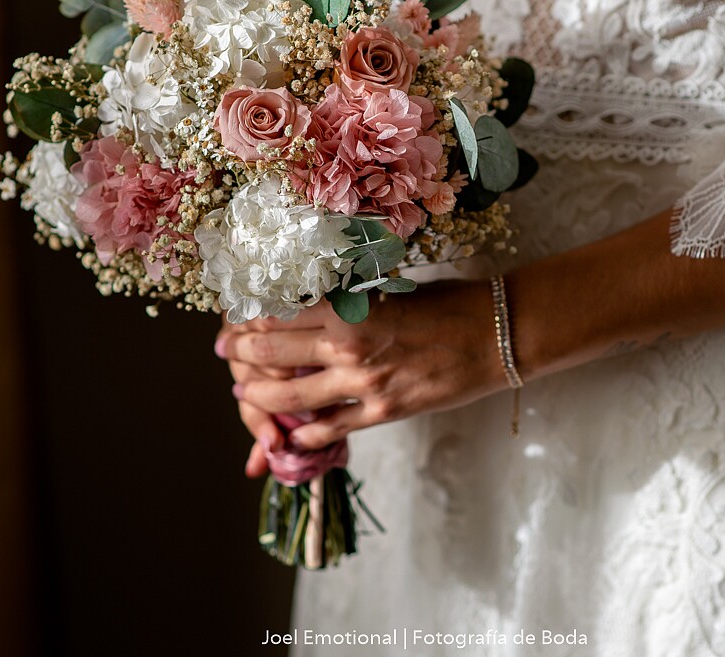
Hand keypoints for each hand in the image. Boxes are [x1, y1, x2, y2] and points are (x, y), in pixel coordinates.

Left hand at [215, 280, 505, 455]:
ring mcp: (364, 383)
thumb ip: (352, 300)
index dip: (250, 312)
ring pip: (291, 398)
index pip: (279, 309)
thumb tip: (316, 301)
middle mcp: (348, 345)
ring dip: (259, 398)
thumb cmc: (451, 304)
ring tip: (245, 396)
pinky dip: (305, 435)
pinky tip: (291, 436)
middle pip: (272, 350)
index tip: (236, 313)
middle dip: (241, 352)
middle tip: (227, 351)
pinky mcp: (383, 411)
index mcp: (350, 306)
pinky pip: (331, 429)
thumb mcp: (393, 289)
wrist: (498, 335)